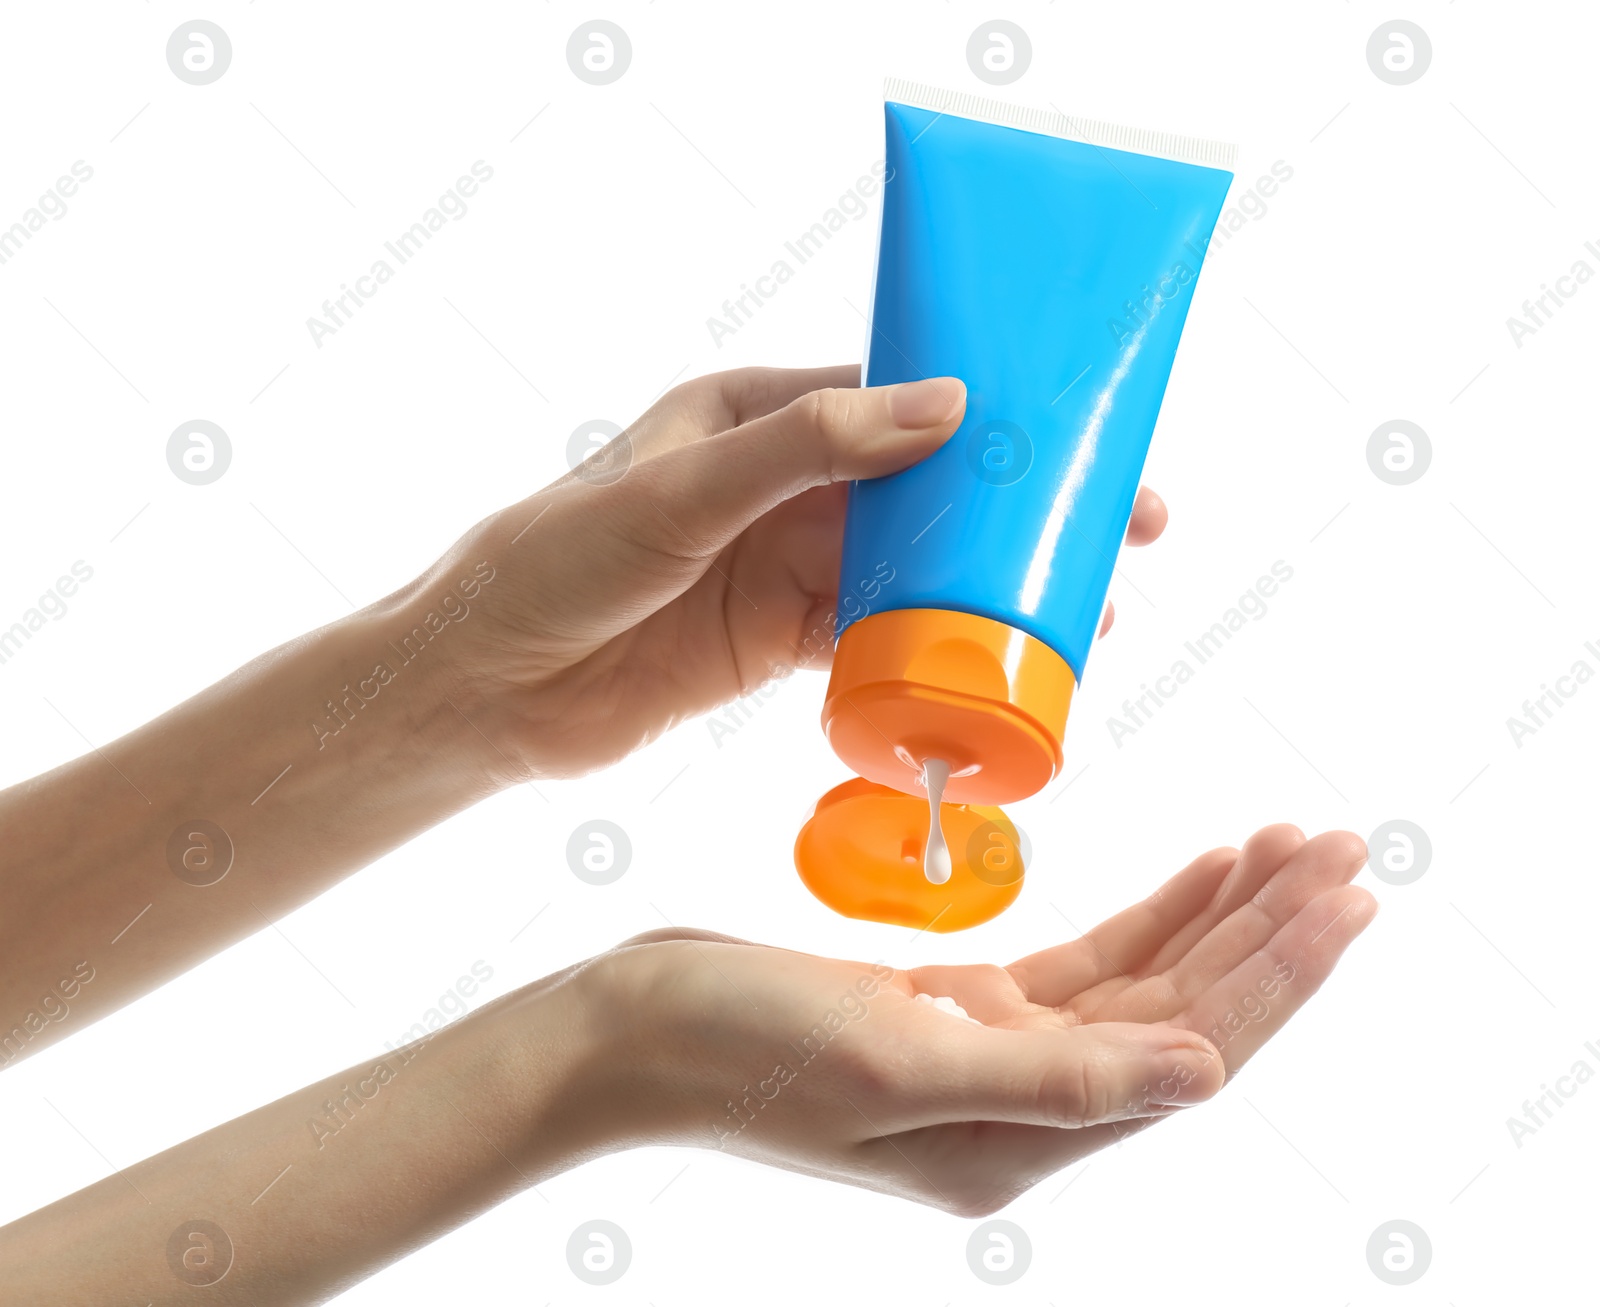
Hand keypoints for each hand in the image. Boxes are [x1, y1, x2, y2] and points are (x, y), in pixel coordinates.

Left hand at [419, 365, 1166, 778]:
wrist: (485, 690)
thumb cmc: (555, 562)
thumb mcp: (680, 492)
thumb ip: (805, 448)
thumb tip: (941, 407)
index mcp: (752, 415)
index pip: (894, 399)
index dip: (989, 413)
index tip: (1077, 432)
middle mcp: (776, 485)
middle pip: (923, 489)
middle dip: (1016, 508)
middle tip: (1119, 530)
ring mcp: (778, 567)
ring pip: (910, 569)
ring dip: (988, 588)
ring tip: (1081, 613)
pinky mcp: (772, 645)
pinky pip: (872, 640)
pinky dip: (928, 650)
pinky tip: (991, 665)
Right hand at [580, 825, 1374, 1213]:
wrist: (631, 1033)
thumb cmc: (738, 1050)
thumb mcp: (894, 1064)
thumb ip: (1054, 1079)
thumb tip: (1203, 1075)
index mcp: (1020, 1141)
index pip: (1186, 1048)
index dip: (1273, 973)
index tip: (1342, 895)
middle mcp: (1024, 1108)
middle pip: (1184, 1010)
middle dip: (1271, 931)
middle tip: (1347, 849)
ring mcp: (993, 1054)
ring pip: (1146, 979)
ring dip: (1223, 913)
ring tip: (1292, 844)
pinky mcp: (959, 1006)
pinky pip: (1088, 959)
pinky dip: (1153, 910)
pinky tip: (1202, 869)